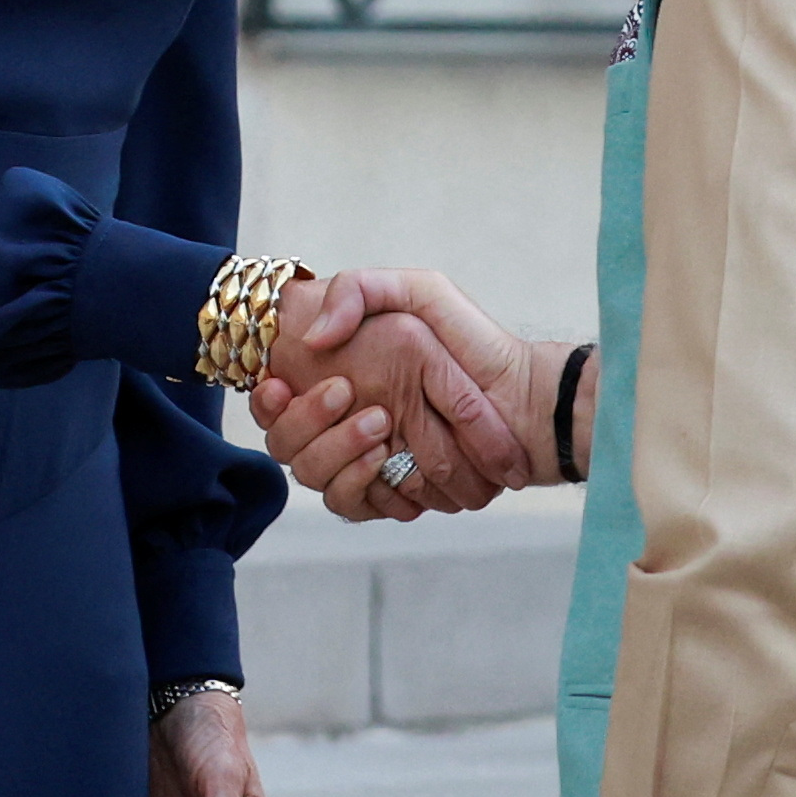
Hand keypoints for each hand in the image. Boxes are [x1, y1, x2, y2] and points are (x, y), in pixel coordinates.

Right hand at [256, 270, 583, 518]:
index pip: (280, 405)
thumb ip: (360, 291)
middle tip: (343, 393)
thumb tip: (315, 336)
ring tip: (375, 426)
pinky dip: (365, 485)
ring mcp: (365, 461)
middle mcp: (345, 424)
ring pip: (318, 478)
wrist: (524, 396)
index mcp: (342, 380)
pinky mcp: (390, 494)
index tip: (276, 384)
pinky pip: (354, 505)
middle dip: (308, 423)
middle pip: (292, 446)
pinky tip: (383, 461)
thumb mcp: (421, 293)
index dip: (270, 402)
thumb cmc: (472, 340)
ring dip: (337, 453)